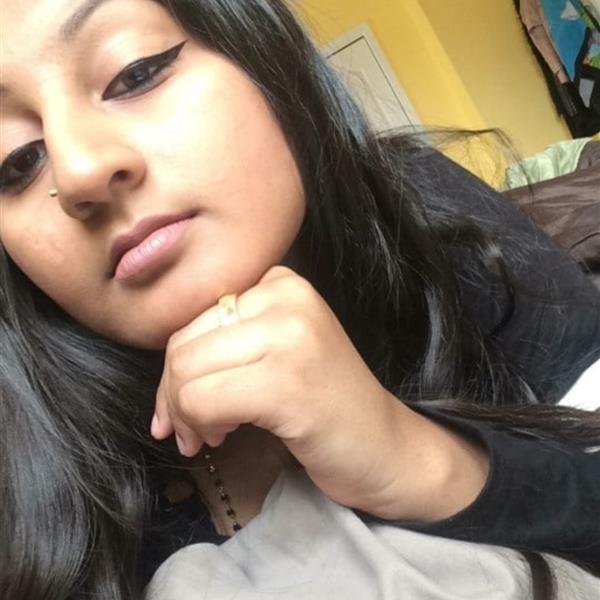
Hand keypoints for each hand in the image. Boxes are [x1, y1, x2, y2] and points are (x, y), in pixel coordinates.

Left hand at [152, 266, 488, 520]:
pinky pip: (202, 401)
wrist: (386, 446)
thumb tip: (165, 376)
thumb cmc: (325, 403)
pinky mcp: (285, 381)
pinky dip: (200, 426)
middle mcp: (285, 297)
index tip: (186, 404)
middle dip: (173, 395)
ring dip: (185, 415)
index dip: (179, 368)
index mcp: (281, 282)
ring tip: (209, 435)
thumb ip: (227, 342)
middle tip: (192, 430)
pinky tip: (223, 438)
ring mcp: (289, 336)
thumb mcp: (277, 350)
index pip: (194, 318)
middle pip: (183, 344)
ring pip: (187, 372)